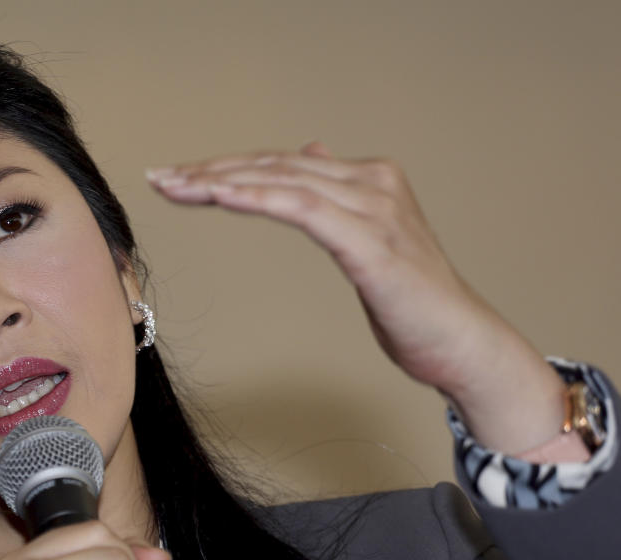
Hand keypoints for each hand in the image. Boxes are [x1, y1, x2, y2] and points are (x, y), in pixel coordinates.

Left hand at [147, 143, 566, 453]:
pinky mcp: (371, 242)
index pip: (282, 164)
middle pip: (273, 166)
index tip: (179, 178)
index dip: (227, 167)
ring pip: (282, 181)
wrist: (461, 343)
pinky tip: (219, 196)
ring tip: (175, 187)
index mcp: (369, 178)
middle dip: (210, 170)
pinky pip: (302, 209)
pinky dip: (256, 198)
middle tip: (160, 177)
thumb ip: (337, 197)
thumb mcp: (368, 239)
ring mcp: (375, 208)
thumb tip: (309, 155)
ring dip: (220, 181)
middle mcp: (372, 182)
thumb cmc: (412, 302)